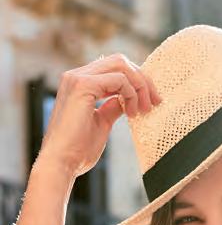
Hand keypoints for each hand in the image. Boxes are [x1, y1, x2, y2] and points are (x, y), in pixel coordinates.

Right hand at [37, 53, 160, 178]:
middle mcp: (77, 75)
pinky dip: (132, 94)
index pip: (114, 68)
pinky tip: (132, 113)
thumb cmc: (78, 150)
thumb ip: (112, 107)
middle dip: (143, 80)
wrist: (62, 162)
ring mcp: (78, 78)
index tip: (152, 102)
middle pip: (120, 61)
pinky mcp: (83, 85)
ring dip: (140, 86)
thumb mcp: (102, 123)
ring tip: (145, 109)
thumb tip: (126, 101)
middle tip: (156, 102)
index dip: (136, 81)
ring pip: (121, 65)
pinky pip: (119, 79)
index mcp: (81, 83)